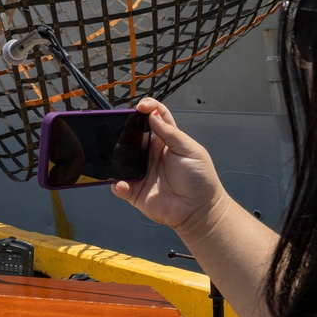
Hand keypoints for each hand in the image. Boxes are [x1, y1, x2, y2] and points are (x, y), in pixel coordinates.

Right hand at [111, 97, 228, 233]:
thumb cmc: (200, 179)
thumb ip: (171, 133)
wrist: (199, 210)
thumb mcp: (190, 150)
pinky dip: (117, 184)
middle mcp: (149, 154)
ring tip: (120, 156)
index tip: (142, 106)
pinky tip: (123, 183)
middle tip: (121, 127)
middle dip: (123, 129)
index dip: (148, 108)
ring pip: (120, 159)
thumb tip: (154, 115)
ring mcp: (141, 171)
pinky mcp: (134, 190)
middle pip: (131, 135)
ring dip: (116, 156)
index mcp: (164, 141)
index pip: (154, 118)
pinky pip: (119, 185)